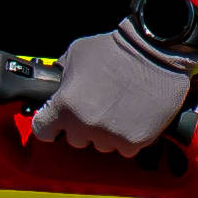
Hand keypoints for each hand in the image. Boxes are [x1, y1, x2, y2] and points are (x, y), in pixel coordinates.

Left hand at [32, 0, 197, 160]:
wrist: (155, 51)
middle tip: (96, 105)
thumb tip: (57, 86)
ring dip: (105, 132)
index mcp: (65, 106)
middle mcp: (85, 126)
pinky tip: (132, 116)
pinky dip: (127, 136)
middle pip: (74, 139)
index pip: (42, 130)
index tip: (55, 121)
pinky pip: (124, 148)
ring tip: (117, 108)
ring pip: (100, 145)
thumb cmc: (115, 49)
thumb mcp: (75, 53)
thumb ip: (61, 76)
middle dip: (81, 125)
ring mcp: (111, 137)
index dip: (48, 124)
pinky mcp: (135, 142)